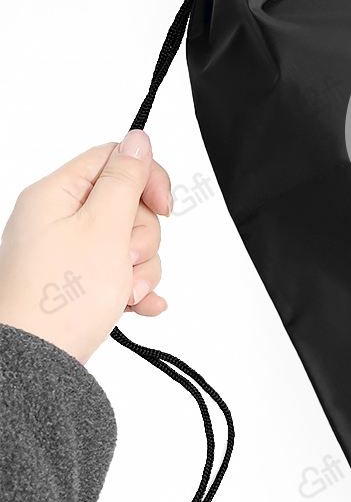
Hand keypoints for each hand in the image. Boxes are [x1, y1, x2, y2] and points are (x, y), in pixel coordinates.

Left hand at [0, 130, 171, 364]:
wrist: (35, 363)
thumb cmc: (59, 298)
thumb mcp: (103, 227)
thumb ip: (126, 180)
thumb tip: (138, 138)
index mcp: (56, 195)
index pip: (114, 160)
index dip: (148, 179)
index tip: (165, 207)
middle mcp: (58, 220)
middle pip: (128, 204)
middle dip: (143, 235)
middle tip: (126, 258)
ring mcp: (69, 254)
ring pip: (131, 242)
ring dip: (142, 267)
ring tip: (125, 291)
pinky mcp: (79, 284)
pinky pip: (122, 273)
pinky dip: (136, 287)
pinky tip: (138, 304)